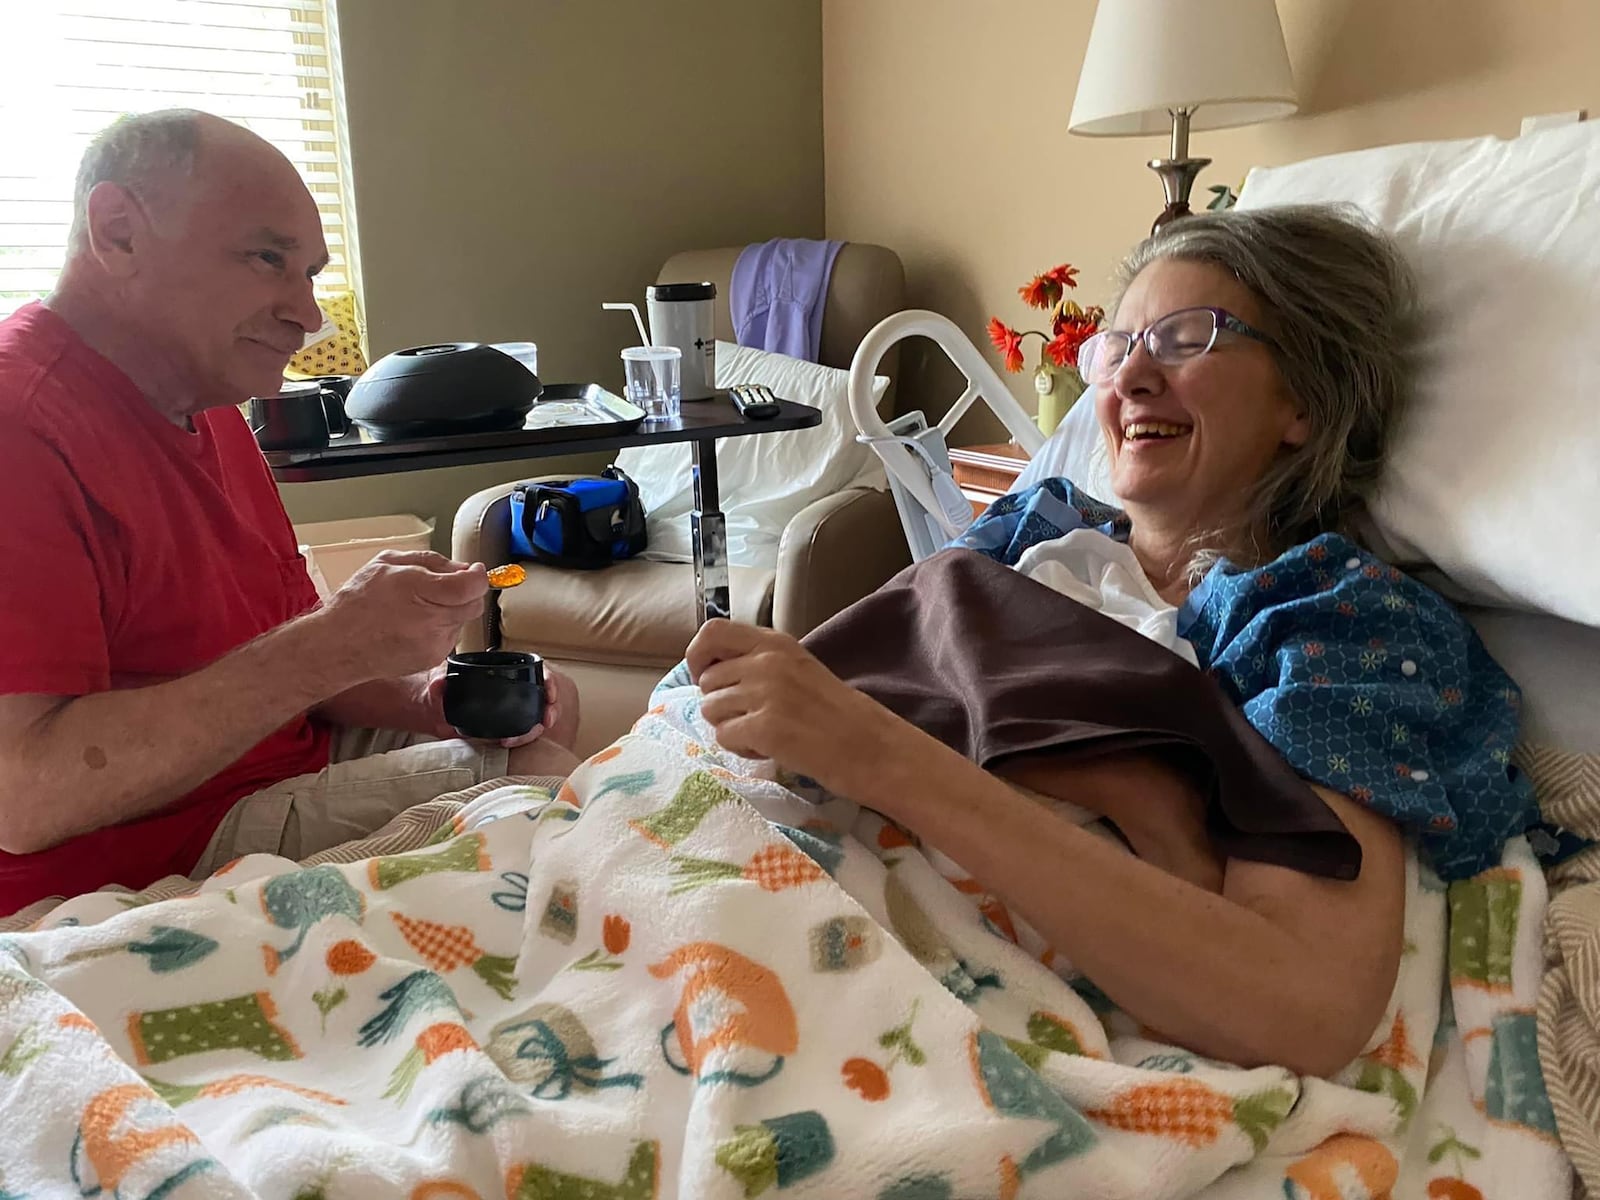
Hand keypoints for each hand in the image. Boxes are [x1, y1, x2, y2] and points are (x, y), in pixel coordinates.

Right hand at [317, 550, 488, 682]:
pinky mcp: (433, 659)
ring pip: (462, 621)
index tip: (473, 570)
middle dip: (464, 593)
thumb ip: (430, 561)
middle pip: (473, 604)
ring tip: (416, 608)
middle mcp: (433, 622)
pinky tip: (414, 625)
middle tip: (440, 587)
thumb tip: (462, 568)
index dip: (477, 575)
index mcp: (422, 592)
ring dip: (450, 611)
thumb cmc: (358, 603)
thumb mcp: (388, 563)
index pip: (472, 586)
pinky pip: (449, 637)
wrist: (338, 646)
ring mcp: (435, 644)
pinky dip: (439, 628)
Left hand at [421, 664, 562, 747]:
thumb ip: (437, 684)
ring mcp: (509, 709)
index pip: (536, 672)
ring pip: (535, 717)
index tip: (550, 694)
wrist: (430, 712)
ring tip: (522, 736)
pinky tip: (508, 742)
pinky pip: (522, 732)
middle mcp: (510, 690)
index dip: (548, 682)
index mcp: (501, 673)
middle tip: (546, 720)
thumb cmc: (437, 691)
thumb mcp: (436, 685)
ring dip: (536, 728)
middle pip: (542, 697)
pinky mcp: (503, 727)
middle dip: (550, 709)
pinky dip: (522, 738)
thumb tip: (440, 683)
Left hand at [687, 620, 916, 797]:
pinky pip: (724, 738)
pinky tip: (771, 748)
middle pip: (707, 682)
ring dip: (732, 728)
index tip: (710, 680)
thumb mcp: (797, 669)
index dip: (699, 658)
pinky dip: (742, 749)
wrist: (871, 747)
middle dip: (722, 705)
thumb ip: (758, 662)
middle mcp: (767, 662)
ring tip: (766, 734)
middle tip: (755, 718)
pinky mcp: (765, 727)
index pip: (712, 633)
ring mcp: (766, 693)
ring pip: (711, 711)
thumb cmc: (836, 713)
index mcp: (775, 643)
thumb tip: (709, 673)